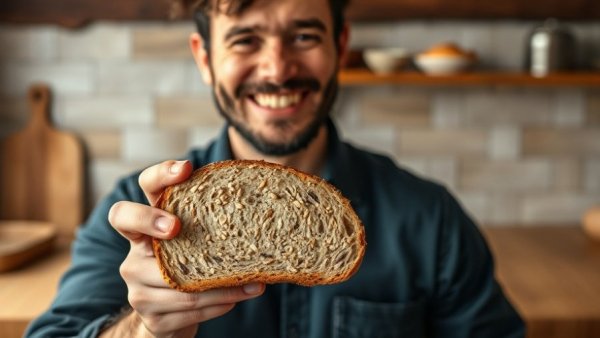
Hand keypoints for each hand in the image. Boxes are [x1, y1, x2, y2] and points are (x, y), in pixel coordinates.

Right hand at [107, 160, 264, 337]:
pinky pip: (191, 307)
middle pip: (129, 222)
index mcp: (148, 228)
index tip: (186, 169)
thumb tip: (265, 205)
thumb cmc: (189, 271)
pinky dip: (221, 302)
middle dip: (150, 219)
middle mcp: (135, 253)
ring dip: (221, 283)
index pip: (142, 190)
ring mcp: (137, 285)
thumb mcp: (195, 247)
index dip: (158, 176)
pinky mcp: (152, 316)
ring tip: (254, 280)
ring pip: (179, 281)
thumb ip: (213, 229)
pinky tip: (242, 295)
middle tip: (176, 225)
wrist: (166, 322)